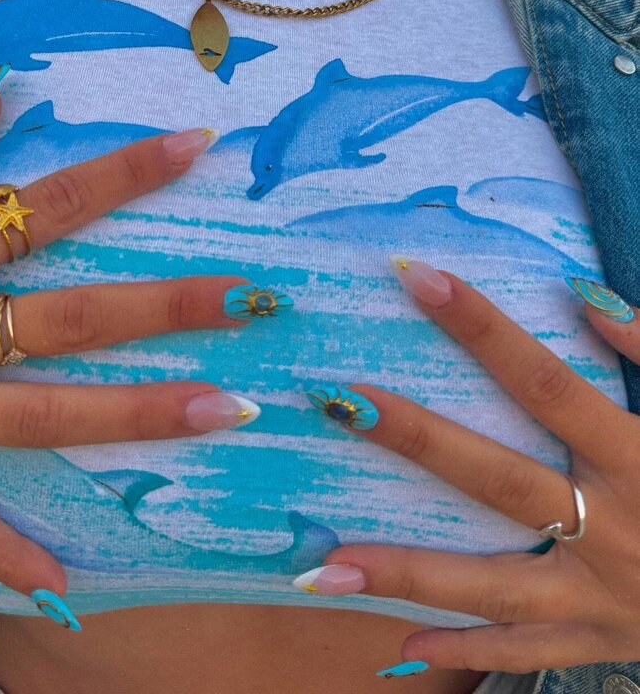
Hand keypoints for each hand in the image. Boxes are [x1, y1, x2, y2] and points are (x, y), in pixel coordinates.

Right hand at [0, 92, 253, 598]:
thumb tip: (1, 96)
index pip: (51, 204)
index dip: (126, 173)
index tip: (195, 147)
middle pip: (74, 317)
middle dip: (164, 307)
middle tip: (249, 300)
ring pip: (43, 411)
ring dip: (135, 413)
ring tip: (221, 412)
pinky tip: (60, 584)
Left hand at [303, 257, 639, 672]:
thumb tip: (587, 296)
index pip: (549, 383)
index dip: (485, 329)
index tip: (418, 278)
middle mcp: (615, 530)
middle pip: (500, 480)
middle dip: (419, 440)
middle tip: (340, 403)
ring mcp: (602, 598)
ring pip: (491, 588)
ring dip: (407, 575)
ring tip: (322, 567)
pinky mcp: (598, 641)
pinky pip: (525, 654)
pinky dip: (467, 652)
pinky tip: (399, 644)